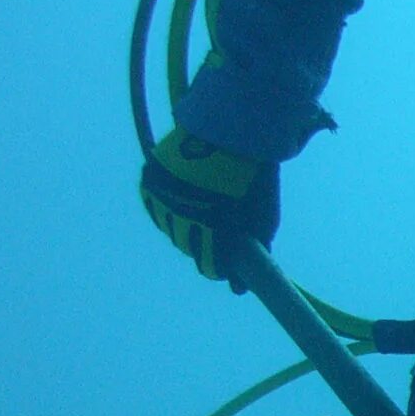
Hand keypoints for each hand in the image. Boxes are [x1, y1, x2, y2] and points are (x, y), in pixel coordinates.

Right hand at [141, 127, 278, 285]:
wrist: (234, 129)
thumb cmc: (255, 177)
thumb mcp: (264, 217)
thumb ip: (255, 251)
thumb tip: (239, 287)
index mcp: (214, 230)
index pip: (211, 267)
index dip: (221, 269)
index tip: (228, 269)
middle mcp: (183, 218)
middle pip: (189, 248)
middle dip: (204, 246)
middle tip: (218, 234)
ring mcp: (163, 199)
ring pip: (171, 228)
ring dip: (186, 225)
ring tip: (205, 209)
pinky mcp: (150, 181)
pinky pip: (158, 206)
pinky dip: (171, 206)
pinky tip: (187, 198)